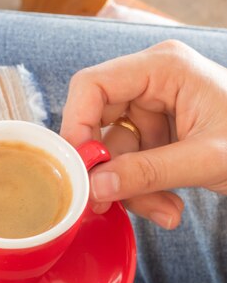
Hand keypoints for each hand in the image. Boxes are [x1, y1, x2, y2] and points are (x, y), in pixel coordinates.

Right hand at [60, 40, 226, 228]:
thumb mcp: (206, 159)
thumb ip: (148, 173)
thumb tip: (96, 188)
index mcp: (163, 69)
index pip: (93, 86)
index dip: (75, 126)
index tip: (77, 170)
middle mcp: (152, 85)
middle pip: (99, 124)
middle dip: (108, 170)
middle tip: (107, 204)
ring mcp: (154, 111)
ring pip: (116, 154)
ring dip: (134, 191)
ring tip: (166, 213)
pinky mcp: (158, 135)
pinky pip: (132, 166)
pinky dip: (145, 192)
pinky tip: (170, 208)